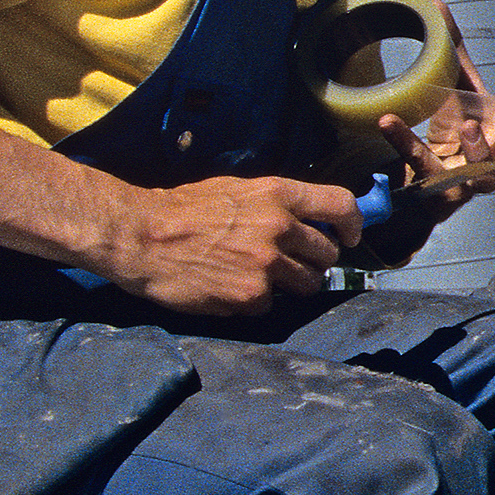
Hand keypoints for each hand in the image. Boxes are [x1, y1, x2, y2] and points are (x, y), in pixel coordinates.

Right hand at [105, 174, 362, 313]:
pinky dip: (254, 301)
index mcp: (278, 194)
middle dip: (314, 261)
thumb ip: (276, 204)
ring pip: (308, 283)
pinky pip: (270, 304)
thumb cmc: (183, 210)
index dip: (353, 224)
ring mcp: (267, 263)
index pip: (341, 205)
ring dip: (290, 285)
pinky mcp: (251, 294)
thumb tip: (308, 219)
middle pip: (328, 253)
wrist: (140, 235)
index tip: (350, 237)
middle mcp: (279, 227)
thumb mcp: (236, 190)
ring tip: (259, 277)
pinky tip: (229, 287)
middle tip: (289, 263)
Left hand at [378, 47, 494, 205]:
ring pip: (485, 175)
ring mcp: (469, 178)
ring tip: (468, 126)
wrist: (424, 177)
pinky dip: (406, 142)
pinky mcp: (438, 189)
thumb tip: (437, 5)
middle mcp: (494, 157)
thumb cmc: (451, 131)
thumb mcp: (455, 90)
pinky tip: (388, 121)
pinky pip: (423, 167)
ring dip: (480, 150)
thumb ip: (451, 52)